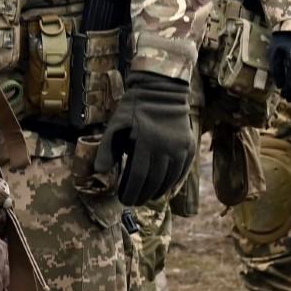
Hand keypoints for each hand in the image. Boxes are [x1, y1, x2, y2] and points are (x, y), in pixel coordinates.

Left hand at [94, 70, 193, 205]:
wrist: (162, 88)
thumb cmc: (135, 107)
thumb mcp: (117, 123)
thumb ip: (107, 148)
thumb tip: (100, 172)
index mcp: (146, 141)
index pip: (138, 176)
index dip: (131, 191)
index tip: (124, 199)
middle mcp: (166, 146)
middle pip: (154, 180)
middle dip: (143, 195)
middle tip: (134, 202)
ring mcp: (180, 147)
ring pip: (170, 178)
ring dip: (158, 192)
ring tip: (148, 198)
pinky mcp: (189, 146)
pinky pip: (183, 171)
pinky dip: (175, 184)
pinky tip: (166, 192)